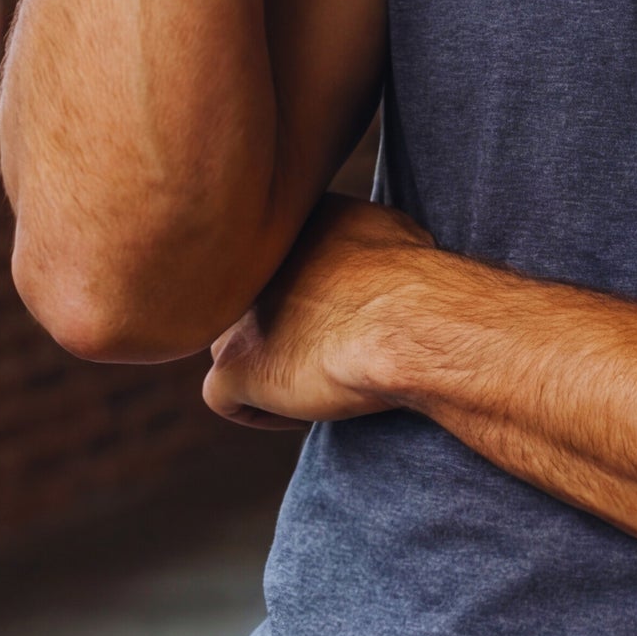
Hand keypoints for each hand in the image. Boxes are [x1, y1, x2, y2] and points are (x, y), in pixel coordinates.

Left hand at [202, 195, 437, 430]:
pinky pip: (223, 397)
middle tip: (322, 347)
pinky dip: (261, 411)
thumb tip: (362, 249)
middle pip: (247, 303)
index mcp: (281, 224)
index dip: (305, 295)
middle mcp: (246, 264)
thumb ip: (351, 234)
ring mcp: (234, 314)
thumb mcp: (386, 227)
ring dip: (267, 366)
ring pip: (229, 345)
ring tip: (317, 379)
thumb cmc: (413, 279)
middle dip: (280, 328)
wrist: (406, 320)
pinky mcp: (233, 365)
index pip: (272, 262)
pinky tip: (304, 410)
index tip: (338, 315)